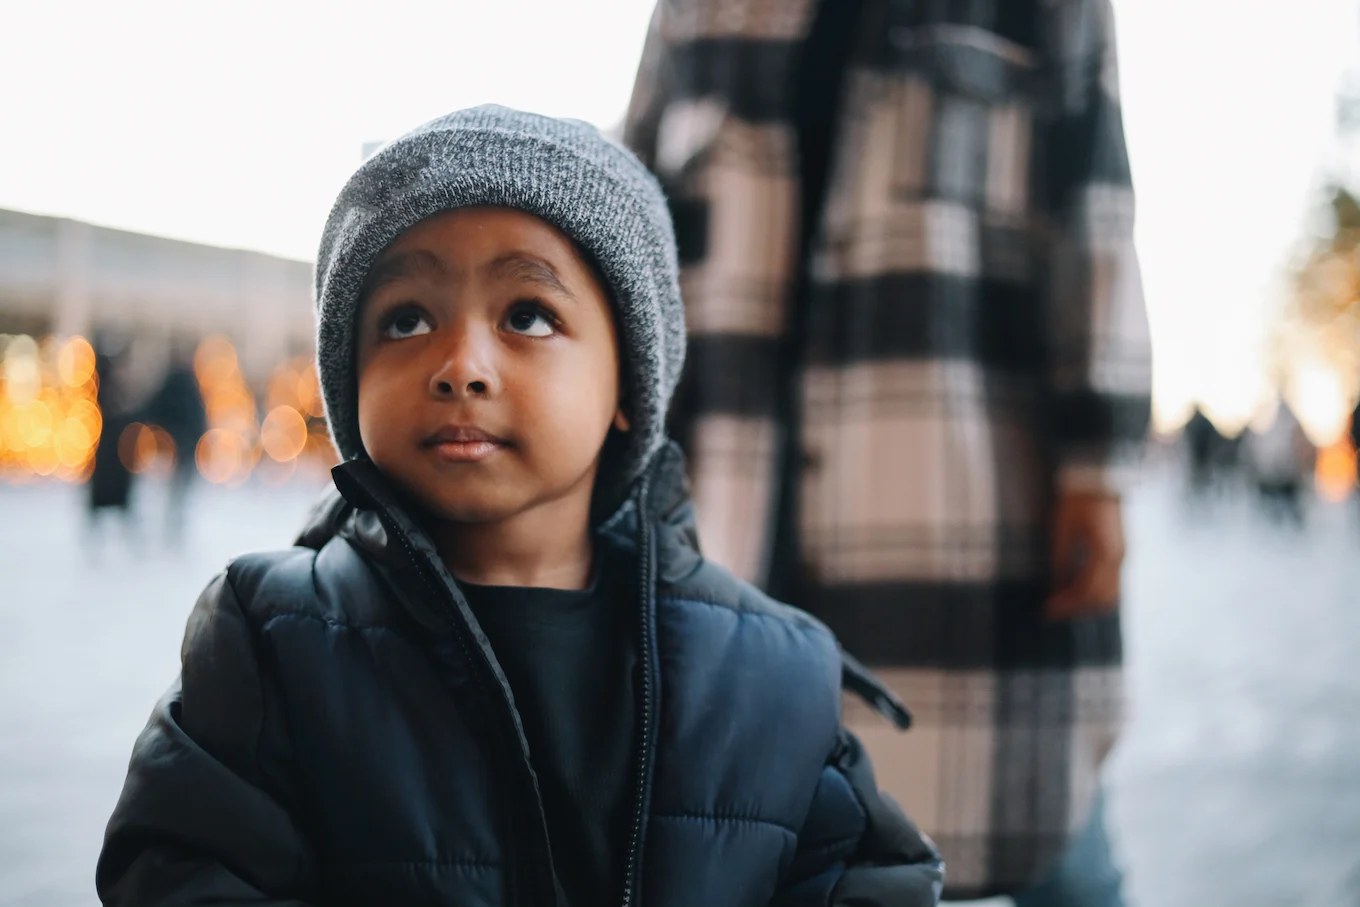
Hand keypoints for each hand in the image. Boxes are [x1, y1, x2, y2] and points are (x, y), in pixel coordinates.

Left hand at [1046, 490, 1124, 620]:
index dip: (1067, 604)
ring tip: (1063, 602)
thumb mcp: (1061, 528)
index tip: (1047, 610)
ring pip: (1111, 594)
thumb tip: (1056, 586)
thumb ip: (1060, 559)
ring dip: (1087, 604)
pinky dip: (1094, 592)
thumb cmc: (1077, 499)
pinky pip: (1112, 582)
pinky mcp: (1120, 552)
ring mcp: (1123, 555)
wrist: (1097, 478)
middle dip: (1077, 609)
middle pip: (1102, 599)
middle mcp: (1120, 558)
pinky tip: (1074, 589)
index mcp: (1105, 553)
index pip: (1087, 591)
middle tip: (1053, 610)